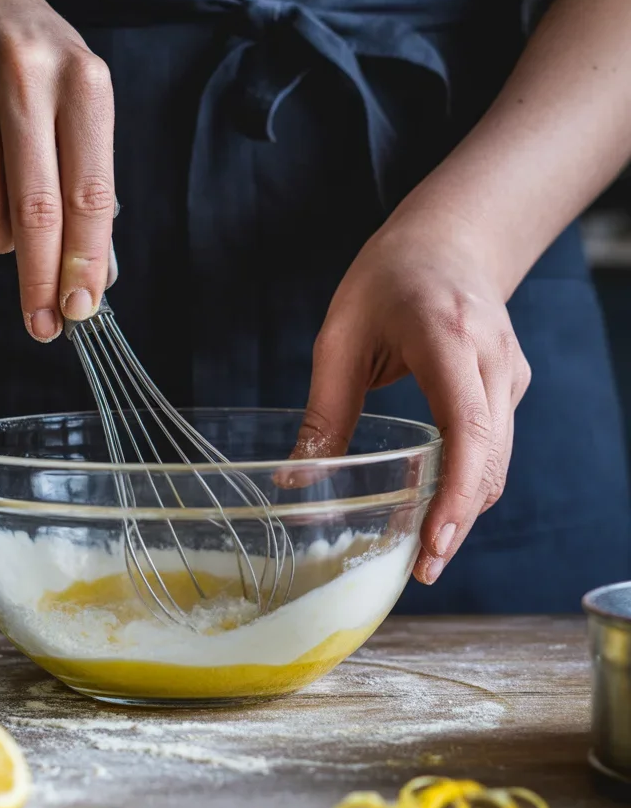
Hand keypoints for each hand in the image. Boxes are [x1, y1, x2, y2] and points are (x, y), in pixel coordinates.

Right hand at [0, 0, 116, 340]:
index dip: (84, 261)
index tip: (82, 308)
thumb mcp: (81, 104)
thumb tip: (95, 275)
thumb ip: (89, 183)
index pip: (89, 193)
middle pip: (35, 210)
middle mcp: (24, 74)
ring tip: (9, 228)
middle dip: (40, 280)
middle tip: (43, 324)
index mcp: (83, 80)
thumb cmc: (38, 69)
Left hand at [292, 214, 530, 584]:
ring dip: (465, 508)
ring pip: (498, 461)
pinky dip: (469, 481)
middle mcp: (491, 358)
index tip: (434, 542)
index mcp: (445, 337)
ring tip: (425, 550)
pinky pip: (496, 446)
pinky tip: (437, 505)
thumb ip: (325, 409)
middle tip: (420, 569)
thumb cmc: (388, 278)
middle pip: (489, 459)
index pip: (466, 427)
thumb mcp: (340, 335)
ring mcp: (509, 373)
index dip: (454, 492)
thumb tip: (295, 481)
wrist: (450, 238)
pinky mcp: (511, 386)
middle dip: (458, 520)